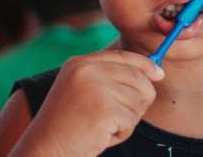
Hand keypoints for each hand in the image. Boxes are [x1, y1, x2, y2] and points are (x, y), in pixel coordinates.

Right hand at [12, 50, 164, 156]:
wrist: (42, 152)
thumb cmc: (67, 128)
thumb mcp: (83, 92)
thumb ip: (110, 79)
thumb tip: (154, 72)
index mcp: (80, 63)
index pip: (123, 56)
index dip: (145, 64)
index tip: (159, 73)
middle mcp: (87, 70)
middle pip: (137, 76)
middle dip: (143, 96)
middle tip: (130, 114)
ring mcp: (95, 87)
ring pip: (137, 100)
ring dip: (127, 119)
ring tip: (103, 127)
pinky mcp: (104, 109)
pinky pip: (131, 120)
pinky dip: (122, 133)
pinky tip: (101, 137)